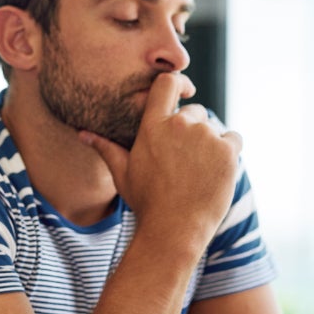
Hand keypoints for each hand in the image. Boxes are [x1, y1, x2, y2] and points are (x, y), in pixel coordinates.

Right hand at [78, 72, 241, 242]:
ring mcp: (205, 136)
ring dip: (209, 144)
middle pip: (194, 112)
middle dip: (191, 130)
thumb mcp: (122, 173)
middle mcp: (180, 125)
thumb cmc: (146, 202)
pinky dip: (227, 153)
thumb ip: (106, 148)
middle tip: (183, 161)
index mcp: (152, 126)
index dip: (176, 84)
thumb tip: (81, 133)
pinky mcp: (227, 150)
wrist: (174, 229)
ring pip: (213, 128)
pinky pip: (233, 140)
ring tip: (196, 172)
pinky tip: (212, 173)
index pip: (168, 83)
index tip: (180, 93)